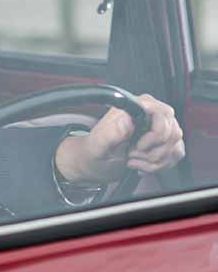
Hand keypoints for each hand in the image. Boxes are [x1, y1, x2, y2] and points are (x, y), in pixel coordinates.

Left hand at [54, 94, 184, 185]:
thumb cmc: (96, 149)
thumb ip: (111, 132)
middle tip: (132, 154)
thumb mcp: (99, 143)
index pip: (162, 114)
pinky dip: (159, 165)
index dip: (154, 134)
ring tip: (133, 159)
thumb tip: (127, 120)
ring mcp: (162, 127)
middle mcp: (152, 113)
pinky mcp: (166, 141)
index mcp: (136, 106)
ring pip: (174, 145)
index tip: (138, 145)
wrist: (97, 161)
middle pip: (172, 132)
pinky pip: (176, 154)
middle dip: (152, 151)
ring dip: (153, 160)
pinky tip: (142, 163)